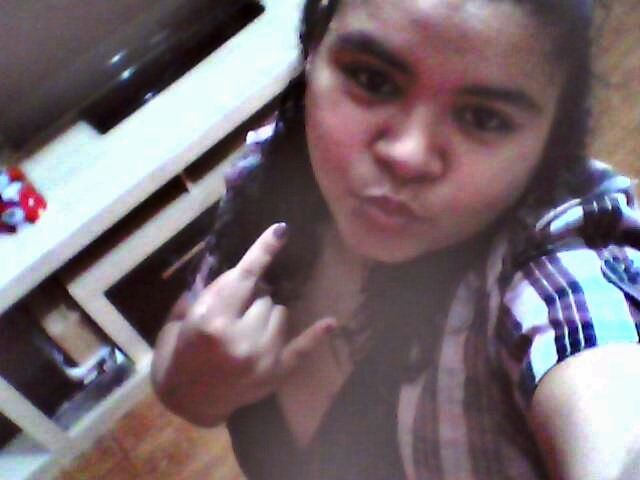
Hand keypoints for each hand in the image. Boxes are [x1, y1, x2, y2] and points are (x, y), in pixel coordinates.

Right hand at [152, 223, 335, 425]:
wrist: (186, 403)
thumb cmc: (176, 357)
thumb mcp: (179, 320)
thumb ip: (207, 294)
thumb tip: (237, 270)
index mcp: (212, 320)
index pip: (244, 276)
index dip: (263, 251)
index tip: (281, 230)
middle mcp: (240, 337)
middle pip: (264, 295)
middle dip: (252, 295)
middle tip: (238, 307)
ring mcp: (262, 357)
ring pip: (281, 313)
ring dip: (267, 313)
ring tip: (249, 327)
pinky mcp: (275, 373)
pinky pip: (301, 348)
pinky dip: (315, 334)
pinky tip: (330, 322)